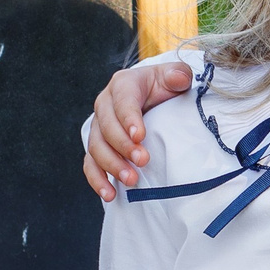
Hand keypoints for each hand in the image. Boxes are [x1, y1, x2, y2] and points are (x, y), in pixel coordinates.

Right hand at [84, 61, 195, 199]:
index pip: (122, 100)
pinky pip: (90, 164)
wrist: (154, 97)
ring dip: (111, 165)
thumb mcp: (175, 76)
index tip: (140, 136)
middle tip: (143, 160)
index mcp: (123, 85)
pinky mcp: (98, 147)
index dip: (129, 118)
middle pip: (106, 127)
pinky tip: (109, 194)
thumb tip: (179, 78)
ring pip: (96, 147)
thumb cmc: (165, 87)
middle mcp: (105, 104)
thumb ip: (178, 74)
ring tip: (131, 180)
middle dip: (123, 146)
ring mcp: (99, 127)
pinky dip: (98, 180)